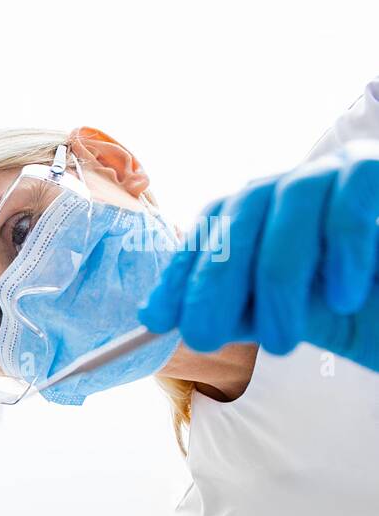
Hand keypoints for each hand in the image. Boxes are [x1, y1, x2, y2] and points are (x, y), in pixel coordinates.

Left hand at [140, 143, 378, 369]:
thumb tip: (174, 317)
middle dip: (214, 281)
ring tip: (282, 342)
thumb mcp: (302, 318)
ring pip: (289, 201)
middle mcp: (299, 187)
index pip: (213, 229)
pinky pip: (354, 192)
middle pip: (240, 213)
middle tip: (201, 338)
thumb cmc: (374, 311)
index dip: (182, 271)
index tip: (157, 319)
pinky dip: (341, 246)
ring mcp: (343, 173)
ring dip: (277, 278)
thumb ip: (246, 309)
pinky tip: (339, 296)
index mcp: (269, 215)